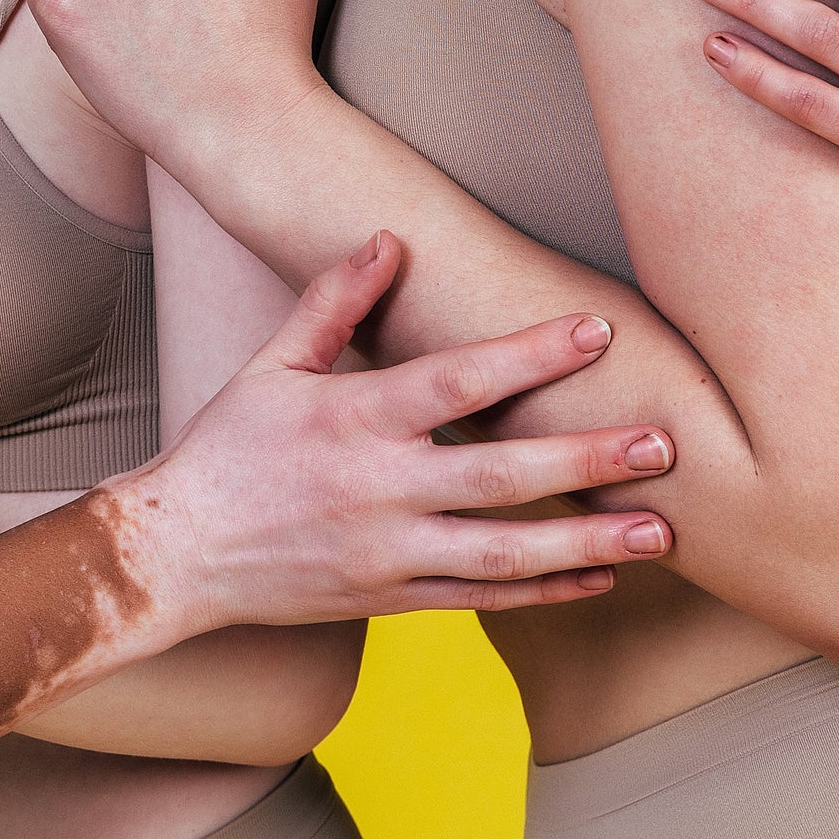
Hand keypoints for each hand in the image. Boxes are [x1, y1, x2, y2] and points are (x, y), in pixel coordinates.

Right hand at [117, 232, 674, 632]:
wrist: (176, 555)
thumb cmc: (227, 449)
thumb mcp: (272, 364)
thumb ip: (334, 302)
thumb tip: (388, 239)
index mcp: (355, 420)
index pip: (458, 381)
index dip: (529, 354)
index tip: (597, 331)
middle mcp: (380, 491)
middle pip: (500, 476)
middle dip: (587, 459)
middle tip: (663, 445)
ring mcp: (389, 554)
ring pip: (503, 554)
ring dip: (587, 543)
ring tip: (659, 532)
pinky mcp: (391, 599)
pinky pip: (481, 598)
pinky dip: (545, 592)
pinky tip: (601, 577)